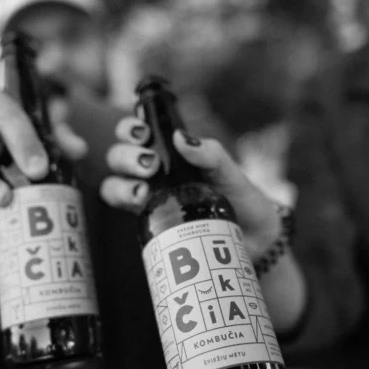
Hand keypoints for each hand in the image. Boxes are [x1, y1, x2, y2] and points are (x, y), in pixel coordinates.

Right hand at [99, 116, 280, 259]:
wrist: (254, 240)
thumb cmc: (241, 199)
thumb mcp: (230, 172)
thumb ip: (210, 154)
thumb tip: (180, 138)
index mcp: (170, 154)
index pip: (138, 133)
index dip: (130, 127)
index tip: (144, 132)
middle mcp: (152, 174)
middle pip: (118, 157)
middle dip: (126, 156)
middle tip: (150, 164)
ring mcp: (148, 199)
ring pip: (113, 184)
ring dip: (121, 183)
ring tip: (143, 190)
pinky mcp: (149, 224)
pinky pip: (123, 211)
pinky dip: (124, 202)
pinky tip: (140, 203)